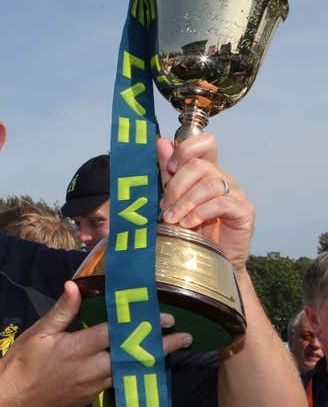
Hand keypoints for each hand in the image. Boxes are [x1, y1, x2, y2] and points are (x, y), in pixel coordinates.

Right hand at [0, 283, 193, 406]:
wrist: (10, 401)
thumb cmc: (20, 363)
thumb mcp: (37, 333)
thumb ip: (61, 311)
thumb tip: (75, 285)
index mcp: (76, 349)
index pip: (116, 334)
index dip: (142, 325)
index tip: (166, 318)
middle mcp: (90, 371)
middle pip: (132, 357)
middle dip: (159, 347)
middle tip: (184, 337)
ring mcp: (92, 389)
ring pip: (129, 373)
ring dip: (151, 361)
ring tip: (171, 351)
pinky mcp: (91, 400)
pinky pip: (118, 385)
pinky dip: (134, 374)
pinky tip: (144, 367)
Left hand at [157, 134, 253, 270]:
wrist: (209, 264)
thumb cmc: (191, 232)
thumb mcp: (174, 200)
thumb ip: (168, 173)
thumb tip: (161, 142)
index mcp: (206, 172)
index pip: (204, 142)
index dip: (185, 150)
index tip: (169, 168)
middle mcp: (223, 178)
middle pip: (200, 164)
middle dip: (176, 186)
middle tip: (165, 208)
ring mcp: (236, 193)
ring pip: (209, 184)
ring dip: (185, 202)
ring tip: (173, 220)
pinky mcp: (244, 211)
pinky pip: (221, 203)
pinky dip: (200, 212)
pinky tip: (188, 224)